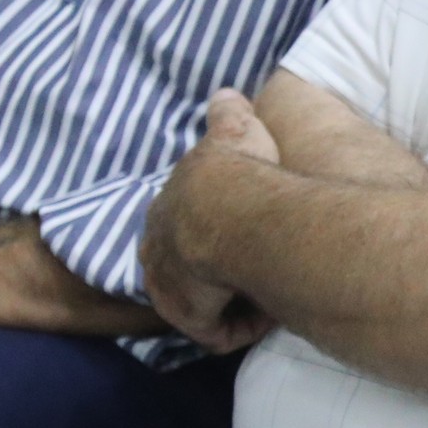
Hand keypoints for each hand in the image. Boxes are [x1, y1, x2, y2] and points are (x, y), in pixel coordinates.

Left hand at [140, 90, 282, 350]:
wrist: (233, 209)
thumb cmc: (237, 171)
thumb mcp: (233, 130)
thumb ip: (227, 115)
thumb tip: (226, 95)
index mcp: (165, 212)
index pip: (179, 229)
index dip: (211, 233)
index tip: (242, 232)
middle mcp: (159, 255)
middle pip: (185, 273)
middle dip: (217, 274)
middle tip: (255, 268)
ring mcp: (171, 291)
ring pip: (202, 305)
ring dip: (232, 303)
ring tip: (267, 293)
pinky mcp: (191, 318)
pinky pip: (217, 333)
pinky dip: (242, 327)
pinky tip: (269, 314)